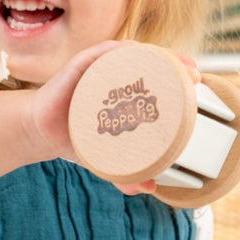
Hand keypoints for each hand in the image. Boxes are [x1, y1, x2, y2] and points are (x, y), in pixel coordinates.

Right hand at [26, 41, 200, 179]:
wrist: (40, 132)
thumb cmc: (75, 137)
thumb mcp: (106, 159)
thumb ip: (127, 173)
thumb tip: (149, 187)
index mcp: (124, 91)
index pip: (158, 75)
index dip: (180, 74)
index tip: (199, 82)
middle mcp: (114, 74)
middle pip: (152, 60)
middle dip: (177, 63)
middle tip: (196, 76)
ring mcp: (98, 67)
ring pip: (133, 52)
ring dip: (157, 53)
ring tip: (177, 65)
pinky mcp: (80, 65)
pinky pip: (103, 52)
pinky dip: (121, 52)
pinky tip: (136, 56)